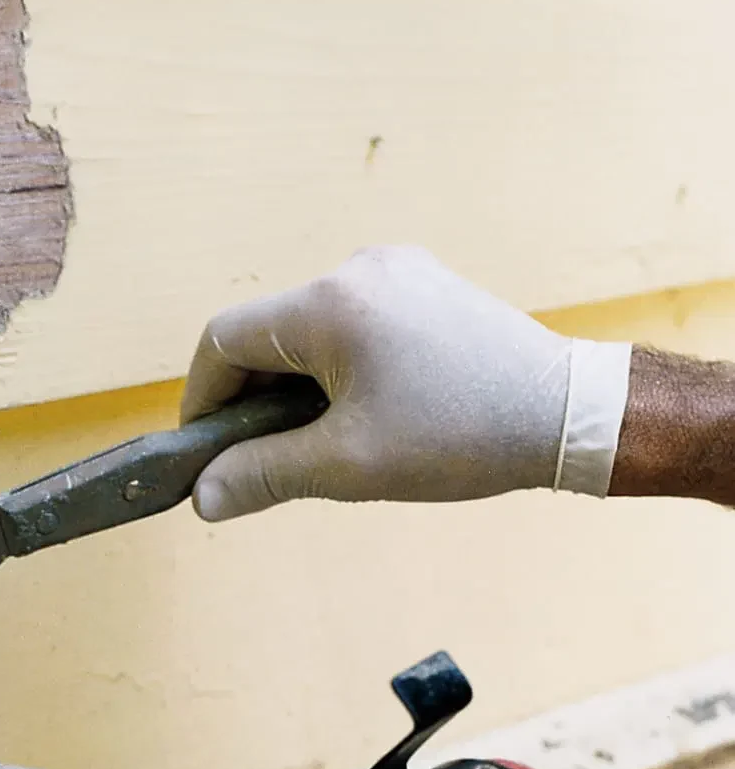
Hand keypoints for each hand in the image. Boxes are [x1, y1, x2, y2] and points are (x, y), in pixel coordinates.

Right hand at [182, 246, 630, 517]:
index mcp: (329, 305)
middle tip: (262, 460)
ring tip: (319, 444)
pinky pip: (351, 325)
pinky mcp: (423, 287)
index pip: (222, 340)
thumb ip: (262, 476)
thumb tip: (203, 497)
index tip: (206, 453)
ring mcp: (395, 272)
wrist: (567, 414)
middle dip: (251, 399)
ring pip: (307, 332)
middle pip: (265, 333)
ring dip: (294, 388)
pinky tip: (360, 415)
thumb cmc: (460, 436)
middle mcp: (356, 271)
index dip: (201, 400)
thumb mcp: (346, 467)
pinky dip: (335, 370)